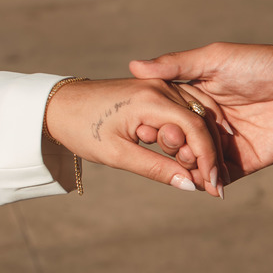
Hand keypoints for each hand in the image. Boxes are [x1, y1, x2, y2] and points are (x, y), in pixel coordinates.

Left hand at [45, 78, 225, 195]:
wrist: (58, 104)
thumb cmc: (82, 128)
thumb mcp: (118, 155)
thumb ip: (157, 169)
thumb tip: (191, 186)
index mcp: (151, 98)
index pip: (195, 127)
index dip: (208, 157)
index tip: (214, 184)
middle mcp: (162, 86)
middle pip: (202, 121)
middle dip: (210, 155)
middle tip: (214, 185)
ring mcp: (161, 86)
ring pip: (199, 116)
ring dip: (204, 145)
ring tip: (205, 174)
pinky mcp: (158, 91)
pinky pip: (187, 112)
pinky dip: (195, 134)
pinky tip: (195, 156)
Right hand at [128, 37, 272, 183]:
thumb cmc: (263, 63)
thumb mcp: (216, 58)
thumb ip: (177, 65)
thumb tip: (133, 65)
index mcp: (197, 98)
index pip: (167, 118)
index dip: (157, 125)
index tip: (147, 130)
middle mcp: (208, 123)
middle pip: (180, 144)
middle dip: (174, 149)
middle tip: (177, 148)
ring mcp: (227, 143)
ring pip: (199, 163)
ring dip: (191, 168)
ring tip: (190, 166)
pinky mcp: (247, 160)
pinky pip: (223, 176)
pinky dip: (212, 182)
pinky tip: (206, 183)